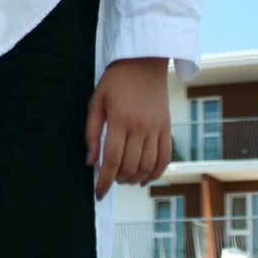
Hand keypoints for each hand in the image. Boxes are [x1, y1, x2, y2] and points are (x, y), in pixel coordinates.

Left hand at [85, 57, 170, 200]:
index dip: (104, 181)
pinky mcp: (167, 129)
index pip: (111, 159)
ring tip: (124, 178)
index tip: (98, 194)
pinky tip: (144, 178)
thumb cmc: (116, 80)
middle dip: (117, 179)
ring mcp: (156, 129)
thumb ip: (91, 132)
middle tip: (109, 179)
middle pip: (130, 166)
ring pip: (147, 167)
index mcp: (119, 119)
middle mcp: (140, 126)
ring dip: (135, 179)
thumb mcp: (97, 100)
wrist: (144, 62)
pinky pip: (165, 159)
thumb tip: (90, 162)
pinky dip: (156, 174)